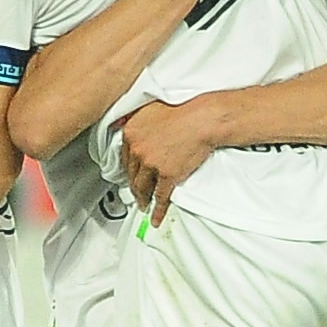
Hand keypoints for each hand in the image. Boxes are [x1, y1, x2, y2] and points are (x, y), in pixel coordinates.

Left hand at [118, 96, 224, 223]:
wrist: (203, 119)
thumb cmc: (183, 110)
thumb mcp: (151, 108)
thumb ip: (136, 118)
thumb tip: (124, 123)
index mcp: (131, 132)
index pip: (124, 157)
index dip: (129, 169)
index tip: (130, 175)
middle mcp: (137, 148)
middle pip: (131, 174)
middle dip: (134, 186)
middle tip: (136, 193)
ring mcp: (151, 163)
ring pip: (142, 187)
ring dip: (142, 199)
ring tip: (144, 204)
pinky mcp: (167, 175)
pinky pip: (160, 197)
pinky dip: (157, 210)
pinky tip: (155, 217)